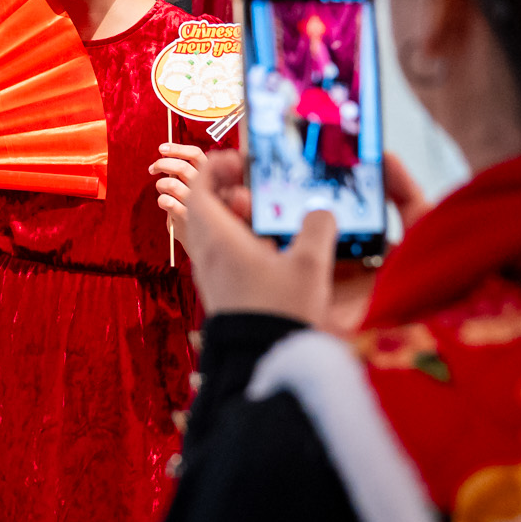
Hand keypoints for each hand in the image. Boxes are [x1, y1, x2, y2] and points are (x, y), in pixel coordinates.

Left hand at [151, 143, 251, 224]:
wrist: (202, 241)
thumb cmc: (197, 210)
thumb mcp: (197, 189)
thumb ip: (185, 173)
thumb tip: (165, 155)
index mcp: (212, 177)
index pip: (196, 154)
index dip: (177, 149)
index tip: (161, 148)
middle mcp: (208, 188)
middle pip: (182, 167)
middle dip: (162, 163)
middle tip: (153, 167)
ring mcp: (198, 205)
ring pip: (172, 183)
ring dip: (161, 184)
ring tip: (161, 189)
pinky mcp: (186, 219)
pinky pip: (166, 201)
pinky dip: (161, 199)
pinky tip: (164, 202)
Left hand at [171, 147, 337, 325]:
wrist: (262, 362)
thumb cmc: (280, 312)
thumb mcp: (310, 265)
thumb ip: (318, 228)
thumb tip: (322, 211)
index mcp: (218, 238)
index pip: (199, 188)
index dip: (214, 167)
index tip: (238, 159)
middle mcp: (206, 254)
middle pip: (202, 207)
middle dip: (225, 188)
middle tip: (253, 182)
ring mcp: (210, 274)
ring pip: (210, 231)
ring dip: (232, 215)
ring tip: (264, 213)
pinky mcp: (220, 291)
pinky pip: (220, 252)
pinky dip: (237, 239)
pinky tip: (267, 247)